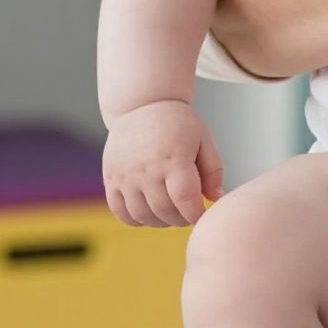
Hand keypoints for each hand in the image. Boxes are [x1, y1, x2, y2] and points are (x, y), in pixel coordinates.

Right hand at [102, 101, 223, 227]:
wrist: (141, 105)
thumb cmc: (178, 123)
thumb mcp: (203, 139)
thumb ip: (213, 170)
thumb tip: (216, 199)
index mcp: (174, 159)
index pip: (185, 199)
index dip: (196, 214)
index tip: (202, 215)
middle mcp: (147, 170)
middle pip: (165, 212)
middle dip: (181, 219)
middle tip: (187, 212)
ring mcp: (126, 176)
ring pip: (143, 216)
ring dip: (160, 222)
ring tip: (170, 211)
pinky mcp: (111, 179)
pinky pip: (121, 212)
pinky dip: (136, 219)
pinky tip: (149, 211)